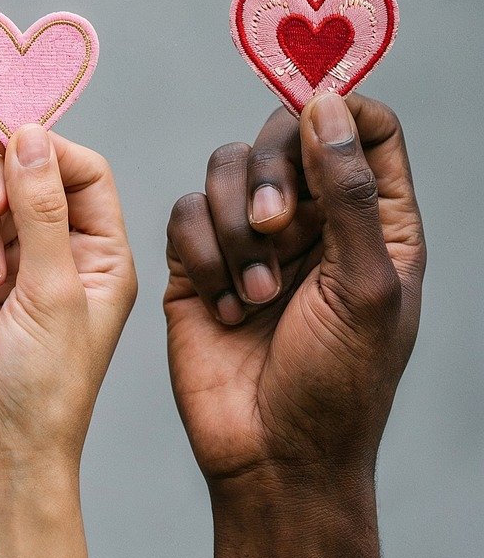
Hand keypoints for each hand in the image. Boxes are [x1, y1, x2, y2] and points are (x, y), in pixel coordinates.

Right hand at [0, 123, 136, 492]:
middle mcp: (53, 253)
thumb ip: (40, 208)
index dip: (46, 149)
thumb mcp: (56, 289)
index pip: (80, 170)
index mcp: (101, 252)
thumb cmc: (45, 385)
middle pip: (18, 175)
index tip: (11, 140)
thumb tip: (28, 135)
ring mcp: (2, 268)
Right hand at [164, 92, 423, 492]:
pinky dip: (202, 257)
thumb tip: (326, 101)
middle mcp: (312, 219)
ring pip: (224, 171)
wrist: (271, 456)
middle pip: (283, 136)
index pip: (363, 126)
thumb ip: (346, 192)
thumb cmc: (338, 384)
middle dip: (270, 176)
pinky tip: (227, 310)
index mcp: (375, 219)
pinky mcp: (196, 265)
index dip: (337, 109)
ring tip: (256, 297)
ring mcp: (250, 240)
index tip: (314, 122)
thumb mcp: (364, 284)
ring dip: (235, 231)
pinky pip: (183, 218)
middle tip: (274, 229)